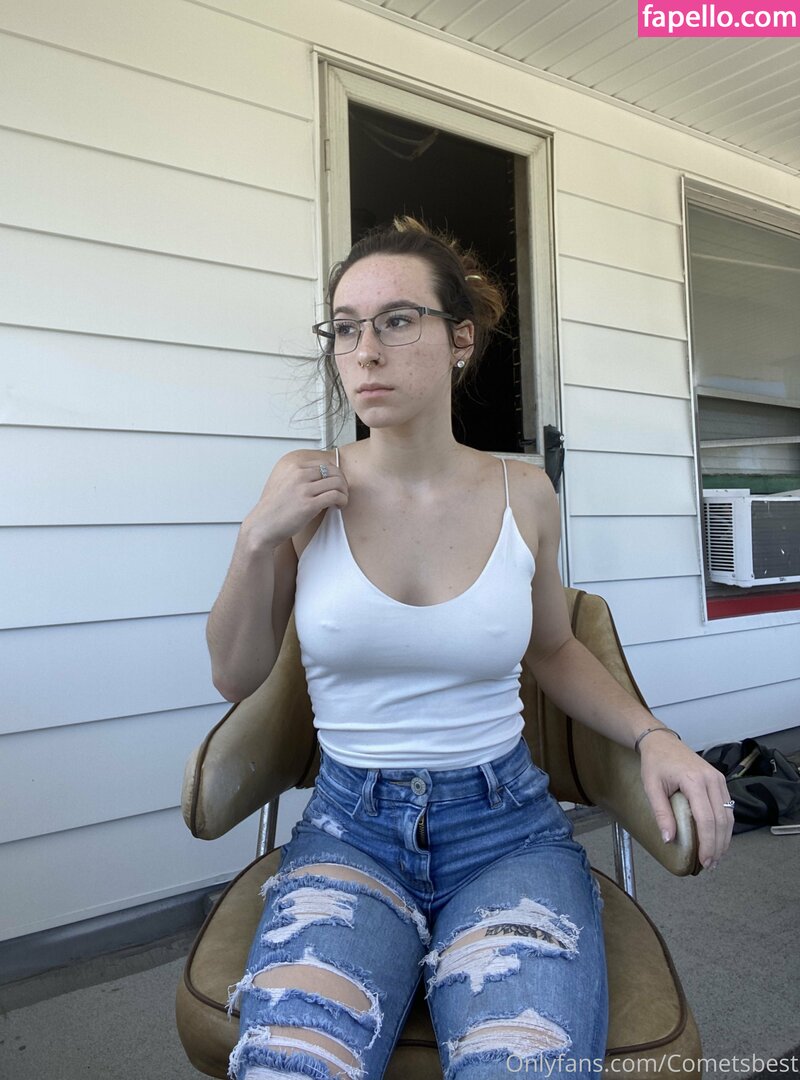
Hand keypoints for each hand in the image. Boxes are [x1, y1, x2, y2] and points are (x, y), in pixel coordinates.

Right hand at [242, 450, 348, 549]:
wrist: (263, 525)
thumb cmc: (273, 508)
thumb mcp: (283, 483)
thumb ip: (299, 476)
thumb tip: (321, 476)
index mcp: (293, 467)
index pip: (325, 463)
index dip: (335, 474)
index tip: (336, 483)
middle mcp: (299, 474)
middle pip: (334, 471)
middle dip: (342, 482)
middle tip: (342, 492)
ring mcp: (304, 489)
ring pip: (337, 483)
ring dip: (344, 492)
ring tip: (341, 501)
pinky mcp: (309, 504)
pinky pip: (335, 496)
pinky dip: (342, 501)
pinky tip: (338, 506)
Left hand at [639, 731, 732, 869]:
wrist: (661, 742)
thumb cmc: (655, 763)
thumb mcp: (651, 787)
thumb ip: (661, 813)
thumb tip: (669, 839)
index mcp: (694, 781)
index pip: (706, 819)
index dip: (708, 843)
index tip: (704, 861)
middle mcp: (711, 779)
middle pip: (721, 820)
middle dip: (718, 845)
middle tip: (711, 864)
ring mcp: (718, 779)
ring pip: (728, 815)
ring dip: (724, 838)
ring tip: (716, 857)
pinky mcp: (719, 780)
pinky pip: (727, 806)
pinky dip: (725, 825)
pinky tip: (719, 838)